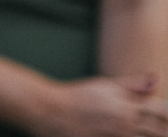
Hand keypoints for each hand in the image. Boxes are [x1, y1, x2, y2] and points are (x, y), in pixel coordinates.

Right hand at [28, 74, 167, 136]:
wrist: (52, 112)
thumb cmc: (78, 96)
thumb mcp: (105, 85)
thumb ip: (133, 84)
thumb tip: (158, 78)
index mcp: (127, 106)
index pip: (162, 110)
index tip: (166, 113)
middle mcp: (126, 124)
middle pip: (160, 131)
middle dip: (164, 128)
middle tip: (161, 126)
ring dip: (153, 134)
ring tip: (144, 129)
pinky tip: (131, 134)